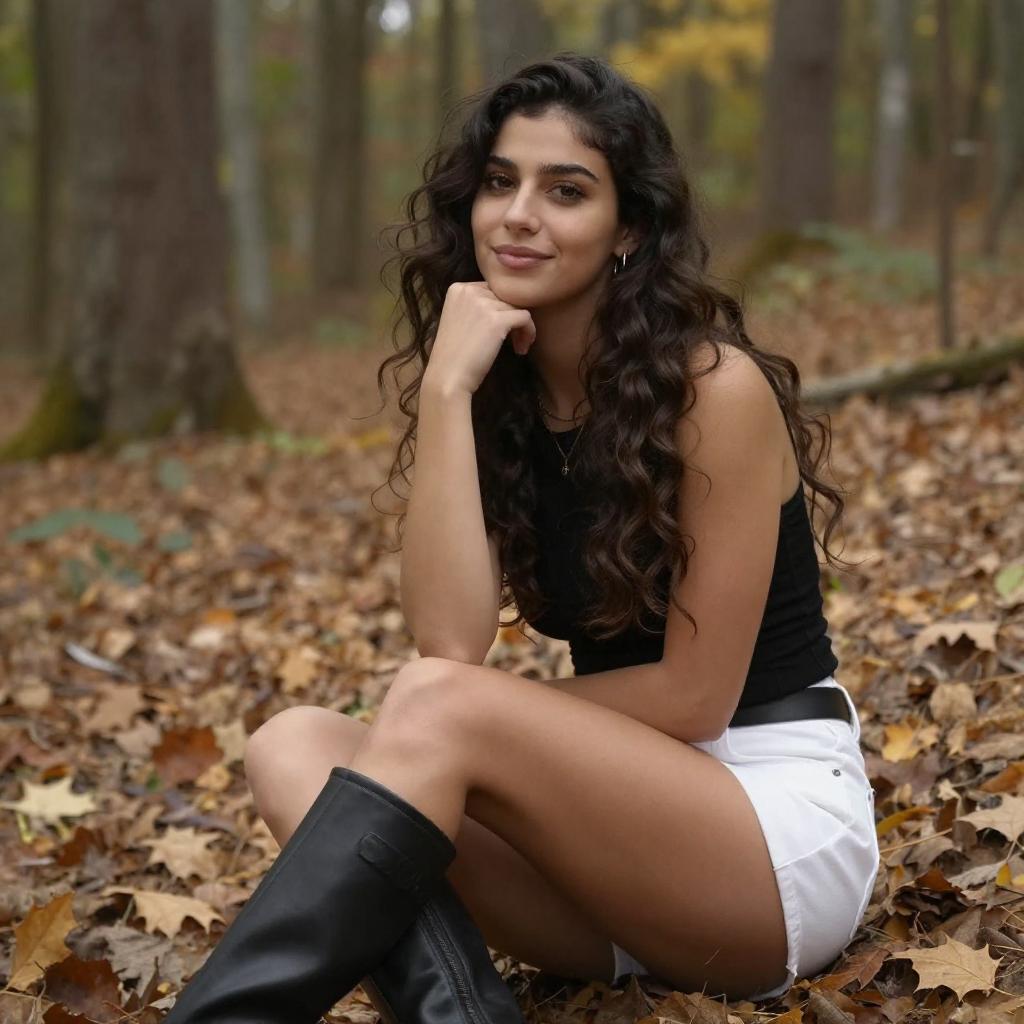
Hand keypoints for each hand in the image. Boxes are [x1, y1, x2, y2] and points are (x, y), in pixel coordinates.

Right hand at [422, 281, 535, 395]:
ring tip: (517, 347)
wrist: (448, 378)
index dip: (500, 310)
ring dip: (521, 328)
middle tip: (513, 341)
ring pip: (517, 307)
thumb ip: (476, 307)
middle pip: (505, 297)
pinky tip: (521, 349)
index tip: (501, 331)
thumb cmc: (454, 356)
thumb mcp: (459, 320)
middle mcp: (469, 291)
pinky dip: (528, 333)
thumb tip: (506, 304)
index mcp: (458, 288)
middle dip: (511, 318)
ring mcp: (483, 304)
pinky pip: (525, 318)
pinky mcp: (497, 320)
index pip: (491, 290)